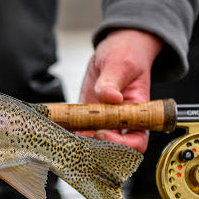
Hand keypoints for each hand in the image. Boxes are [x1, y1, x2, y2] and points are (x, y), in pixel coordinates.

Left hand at [78, 29, 162, 152]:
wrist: (115, 50)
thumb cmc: (126, 54)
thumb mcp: (120, 63)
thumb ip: (112, 81)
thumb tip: (110, 97)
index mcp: (138, 111)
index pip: (137, 141)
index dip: (121, 144)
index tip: (102, 131)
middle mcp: (122, 120)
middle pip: (115, 148)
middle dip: (97, 146)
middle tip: (81, 133)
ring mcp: (104, 120)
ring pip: (95, 143)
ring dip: (81, 142)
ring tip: (67, 132)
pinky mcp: (88, 116)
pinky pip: (80, 131)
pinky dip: (70, 133)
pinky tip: (60, 127)